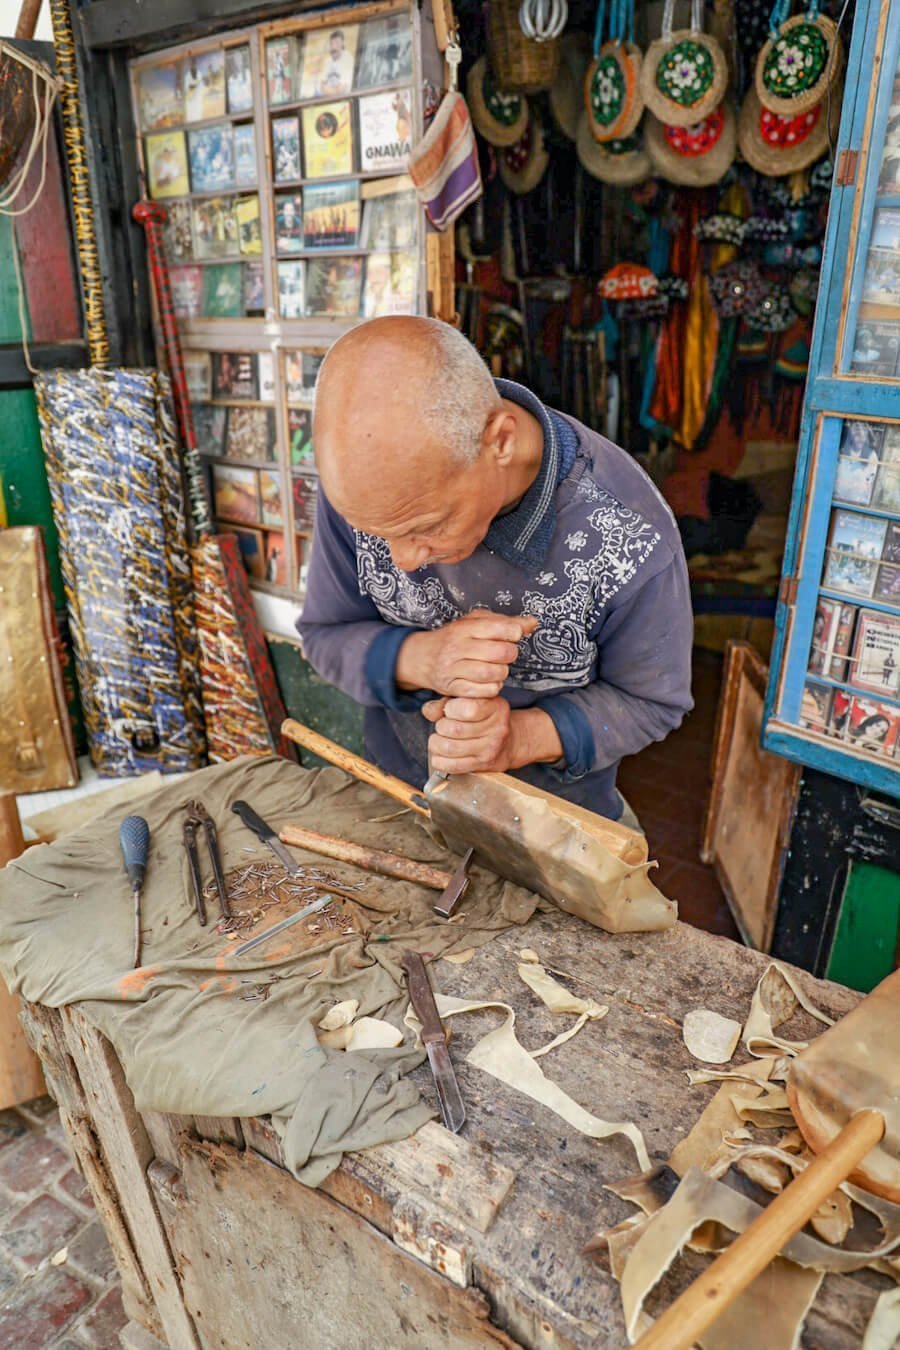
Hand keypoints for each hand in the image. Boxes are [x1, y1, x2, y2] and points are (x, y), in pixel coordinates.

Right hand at [395, 610, 537, 698]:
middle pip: (499, 652)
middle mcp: (457, 647)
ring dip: (502, 672)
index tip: (512, 635)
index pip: (498, 627)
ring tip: (498, 668)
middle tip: (506, 655)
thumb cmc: (456, 638)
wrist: (422, 657)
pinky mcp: (452, 688)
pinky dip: (492, 688)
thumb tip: (533, 623)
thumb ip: (505, 622)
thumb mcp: (476, 623)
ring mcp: (453, 669)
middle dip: (510, 654)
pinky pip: (483, 692)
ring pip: (492, 673)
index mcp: (464, 628)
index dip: (513, 632)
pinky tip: (489, 681)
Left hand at [422, 697, 562, 774]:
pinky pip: (452, 765)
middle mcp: (496, 729)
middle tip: (443, 726)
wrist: (510, 742)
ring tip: (439, 739)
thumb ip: (447, 702)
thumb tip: (429, 710)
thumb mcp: (473, 701)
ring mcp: (490, 749)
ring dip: (436, 743)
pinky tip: (440, 754)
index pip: (467, 708)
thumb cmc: (487, 719)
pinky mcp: (482, 765)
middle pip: (453, 729)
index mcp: (496, 708)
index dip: (450, 708)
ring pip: (449, 748)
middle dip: (440, 726)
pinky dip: (439, 760)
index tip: (449, 710)